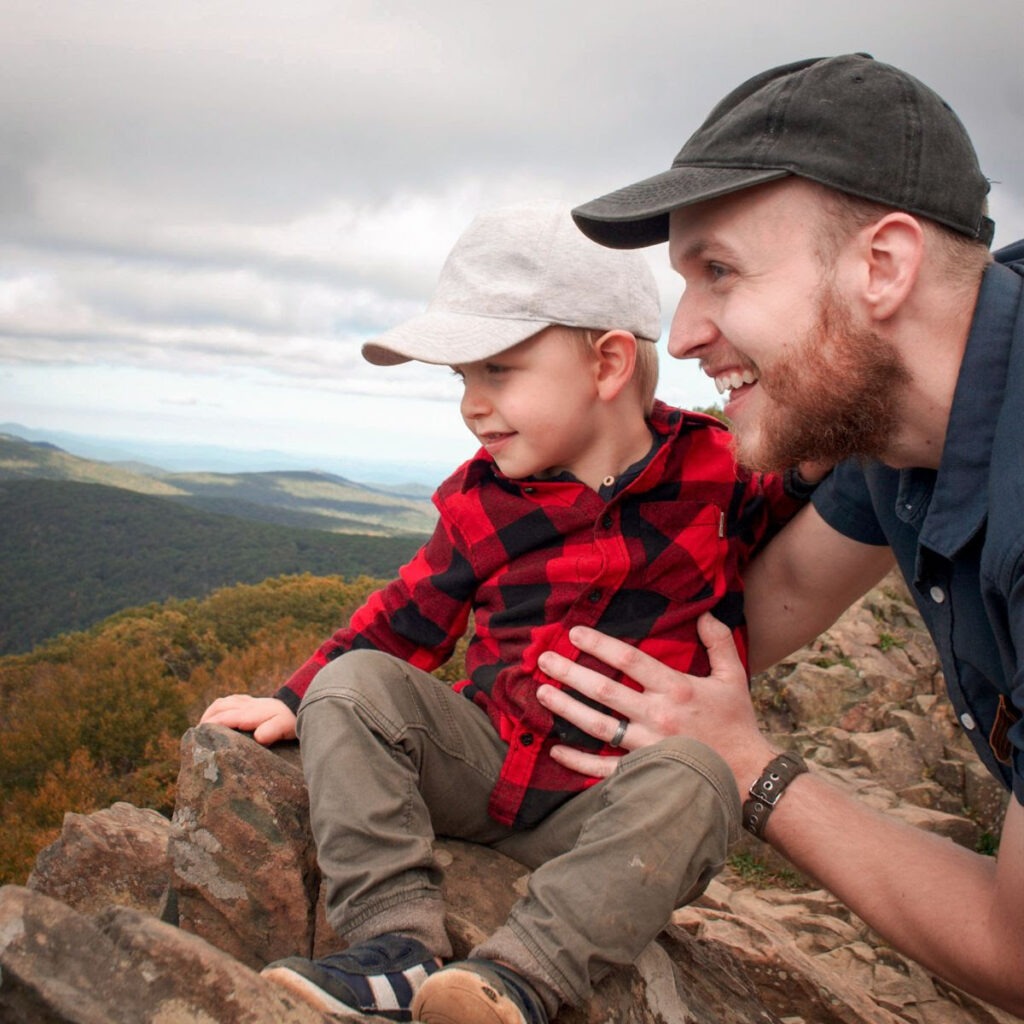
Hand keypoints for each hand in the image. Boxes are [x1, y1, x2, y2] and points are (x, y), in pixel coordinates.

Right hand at [200, 694, 296, 745]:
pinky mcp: (249, 701)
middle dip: (206, 721)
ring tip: (202, 729)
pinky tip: (216, 717)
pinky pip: (228, 700)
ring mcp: (247, 701)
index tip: (198, 738)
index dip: (210, 727)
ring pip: (221, 703)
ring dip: (210, 713)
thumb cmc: (290, 721)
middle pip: (219, 708)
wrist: (300, 706)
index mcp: (250, 713)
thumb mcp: (284, 727)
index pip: (224, 717)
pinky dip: (218, 708)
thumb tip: (258, 736)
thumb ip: (272, 731)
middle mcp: (246, 704)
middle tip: (196, 738)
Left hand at [536, 613, 773, 788]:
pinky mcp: (643, 772)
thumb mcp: (733, 677)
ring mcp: (647, 746)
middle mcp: (657, 716)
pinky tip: (556, 751)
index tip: (573, 634)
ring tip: (541, 693)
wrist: (748, 774)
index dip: (599, 644)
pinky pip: (604, 769)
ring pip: (597, 726)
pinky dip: (578, 762)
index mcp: (677, 689)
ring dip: (566, 708)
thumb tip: (705, 612)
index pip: (629, 660)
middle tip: (543, 660)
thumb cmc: (738, 724)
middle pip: (604, 690)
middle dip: (570, 673)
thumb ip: (719, 642)